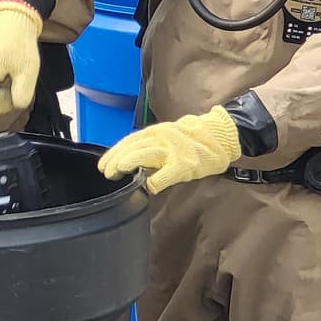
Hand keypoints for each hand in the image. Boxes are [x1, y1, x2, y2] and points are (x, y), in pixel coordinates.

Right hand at [0, 1, 43, 124]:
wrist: (11, 12)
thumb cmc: (17, 42)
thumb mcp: (26, 74)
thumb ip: (21, 97)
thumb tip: (15, 105)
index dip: (1, 107)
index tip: (13, 93)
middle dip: (0, 97)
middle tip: (14, 80)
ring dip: (0, 86)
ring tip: (12, 70)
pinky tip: (8, 64)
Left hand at [97, 108, 241, 193]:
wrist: (217, 137)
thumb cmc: (190, 141)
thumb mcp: (165, 139)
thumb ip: (148, 148)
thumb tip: (128, 162)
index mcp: (155, 133)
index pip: (128, 142)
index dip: (113, 154)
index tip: (103, 165)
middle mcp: (161, 138)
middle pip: (133, 147)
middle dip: (117, 160)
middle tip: (107, 172)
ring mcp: (172, 150)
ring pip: (145, 154)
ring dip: (129, 162)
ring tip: (119, 171)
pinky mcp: (183, 164)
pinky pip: (165, 174)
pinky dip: (155, 181)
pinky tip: (149, 187)